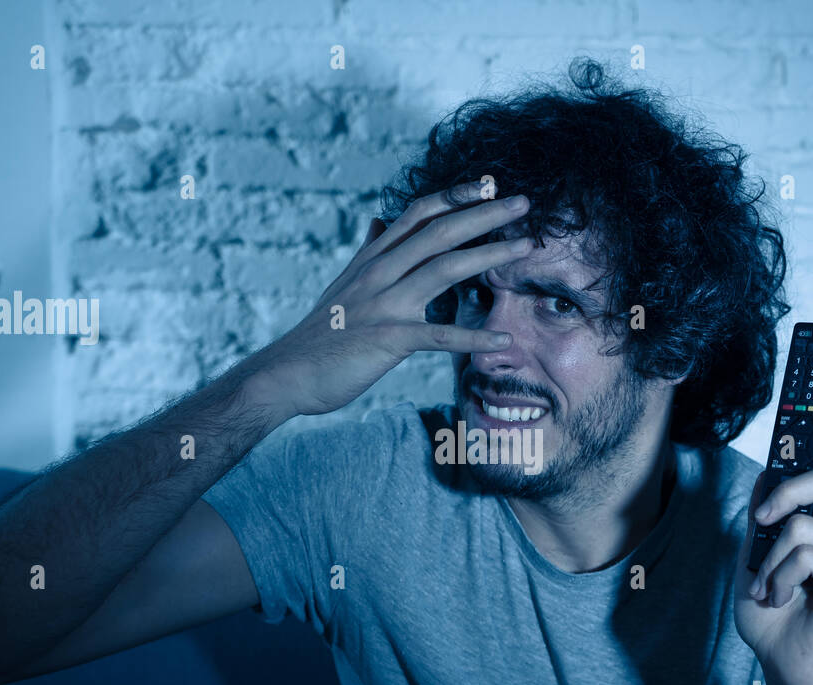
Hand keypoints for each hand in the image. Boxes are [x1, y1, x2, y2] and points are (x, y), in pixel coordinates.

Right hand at [262, 183, 534, 416]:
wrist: (286, 373)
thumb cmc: (320, 333)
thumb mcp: (343, 284)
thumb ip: (367, 252)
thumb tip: (376, 220)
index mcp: (373, 258)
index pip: (419, 214)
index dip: (456, 195)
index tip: (490, 183)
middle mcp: (380, 273)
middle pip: (439, 232)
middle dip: (485, 214)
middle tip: (525, 203)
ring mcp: (383, 305)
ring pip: (444, 269)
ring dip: (490, 256)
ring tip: (526, 248)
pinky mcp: (387, 340)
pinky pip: (439, 336)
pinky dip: (473, 337)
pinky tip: (503, 339)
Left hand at [733, 380, 812, 684]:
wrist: (786, 665)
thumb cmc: (774, 613)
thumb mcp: (755, 552)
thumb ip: (765, 512)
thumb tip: (769, 474)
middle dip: (784, 493)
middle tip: (760, 524)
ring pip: (805, 522)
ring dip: (771, 558)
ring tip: (772, 587)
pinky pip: (808, 551)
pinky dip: (780, 575)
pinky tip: (784, 599)